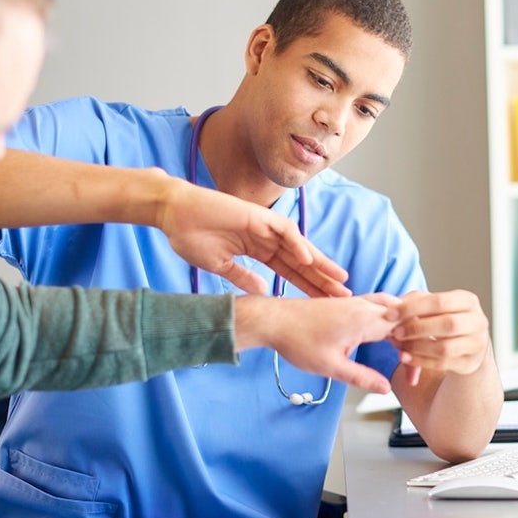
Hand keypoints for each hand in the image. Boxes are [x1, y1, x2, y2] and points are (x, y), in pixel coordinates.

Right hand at [158, 177, 349, 297]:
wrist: (173, 214)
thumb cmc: (191, 237)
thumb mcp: (221, 266)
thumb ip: (243, 277)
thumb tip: (263, 291)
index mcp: (257, 251)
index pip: (289, 272)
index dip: (308, 286)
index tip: (325, 303)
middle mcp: (266, 238)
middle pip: (300, 261)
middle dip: (322, 278)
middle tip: (344, 295)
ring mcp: (264, 226)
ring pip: (299, 245)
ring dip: (319, 262)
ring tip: (338, 278)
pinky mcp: (258, 215)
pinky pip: (283, 229)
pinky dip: (296, 243)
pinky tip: (308, 259)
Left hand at [235, 293, 401, 393]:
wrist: (274, 319)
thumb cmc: (297, 341)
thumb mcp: (331, 367)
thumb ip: (361, 377)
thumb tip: (385, 388)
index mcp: (364, 320)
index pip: (406, 331)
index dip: (417, 351)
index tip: (413, 374)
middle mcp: (363, 306)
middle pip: (404, 315)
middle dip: (415, 337)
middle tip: (415, 362)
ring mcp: (355, 302)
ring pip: (392, 307)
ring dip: (403, 325)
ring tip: (408, 347)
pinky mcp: (346, 303)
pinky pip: (378, 305)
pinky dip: (390, 318)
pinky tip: (386, 332)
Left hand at [390, 290, 490, 380]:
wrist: (468, 346)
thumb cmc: (445, 320)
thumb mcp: (433, 307)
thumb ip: (414, 302)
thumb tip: (391, 306)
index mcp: (467, 301)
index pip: (439, 301)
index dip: (412, 308)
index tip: (389, 314)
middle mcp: (478, 321)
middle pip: (447, 324)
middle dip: (417, 329)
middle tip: (395, 333)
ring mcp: (477, 344)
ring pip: (445, 347)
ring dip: (417, 347)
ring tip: (398, 346)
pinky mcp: (470, 363)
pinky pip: (443, 364)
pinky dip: (421, 361)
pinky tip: (406, 358)